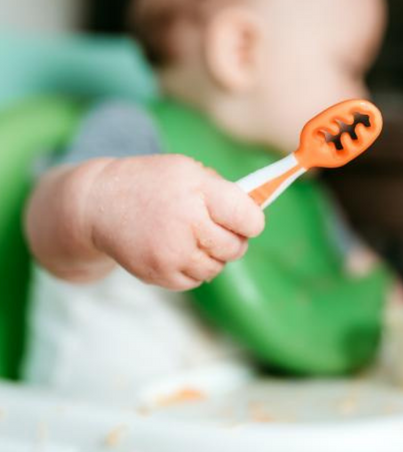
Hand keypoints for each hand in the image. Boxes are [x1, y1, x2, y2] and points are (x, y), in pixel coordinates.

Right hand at [85, 154, 264, 290]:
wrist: (100, 205)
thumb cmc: (150, 184)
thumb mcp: (187, 170)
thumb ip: (222, 191)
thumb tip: (254, 213)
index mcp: (198, 192)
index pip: (248, 218)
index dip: (252, 221)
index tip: (247, 220)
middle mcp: (187, 224)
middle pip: (235, 247)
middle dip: (234, 240)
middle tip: (220, 229)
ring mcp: (172, 253)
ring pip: (217, 267)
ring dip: (213, 256)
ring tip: (196, 238)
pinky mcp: (160, 275)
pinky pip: (195, 281)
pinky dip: (193, 268)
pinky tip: (179, 250)